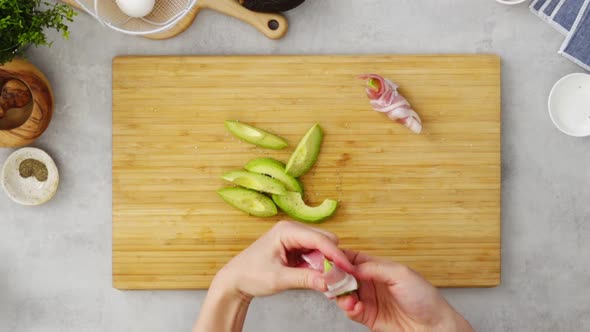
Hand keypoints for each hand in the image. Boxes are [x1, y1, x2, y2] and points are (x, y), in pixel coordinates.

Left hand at [214, 221, 353, 299]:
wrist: (235, 280)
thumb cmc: (250, 274)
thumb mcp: (279, 279)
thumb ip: (306, 279)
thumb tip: (330, 282)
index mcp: (286, 230)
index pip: (320, 239)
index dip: (336, 254)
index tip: (349, 269)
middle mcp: (292, 230)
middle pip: (325, 240)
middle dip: (333, 259)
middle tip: (337, 279)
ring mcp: (294, 238)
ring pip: (322, 247)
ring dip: (327, 263)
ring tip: (326, 281)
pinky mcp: (295, 247)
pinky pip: (316, 254)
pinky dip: (320, 266)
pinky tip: (317, 277)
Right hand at [336, 251, 472, 331]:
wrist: (434, 327)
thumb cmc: (424, 297)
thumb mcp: (400, 274)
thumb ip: (373, 267)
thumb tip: (350, 265)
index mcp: (377, 267)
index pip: (351, 258)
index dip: (338, 258)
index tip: (328, 260)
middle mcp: (370, 282)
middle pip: (343, 275)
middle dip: (334, 277)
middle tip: (330, 280)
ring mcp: (368, 299)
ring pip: (343, 293)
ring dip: (340, 294)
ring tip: (347, 297)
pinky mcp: (367, 316)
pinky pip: (350, 310)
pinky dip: (348, 308)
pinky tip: (356, 306)